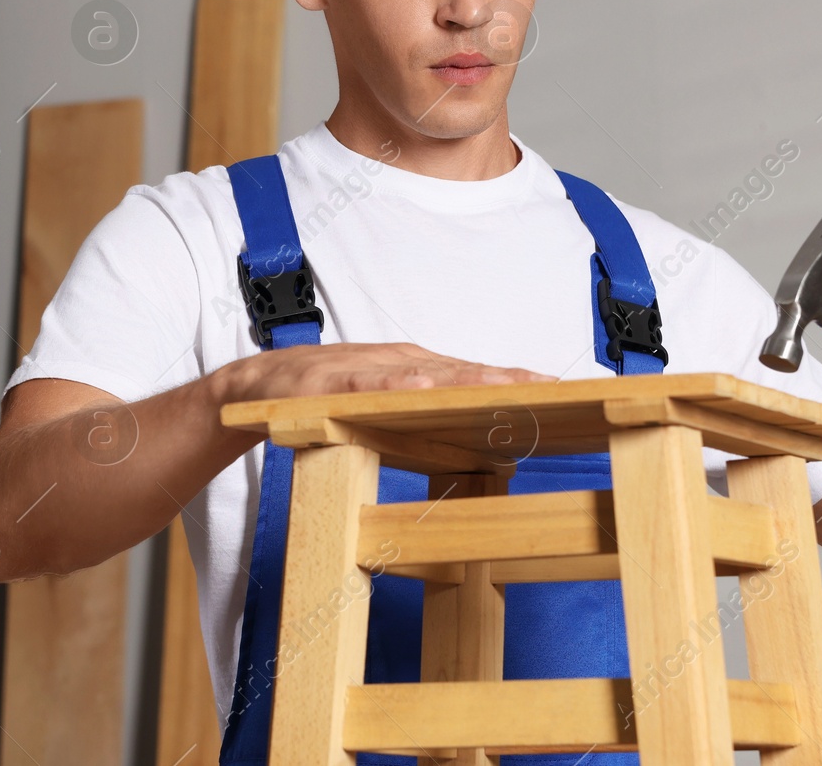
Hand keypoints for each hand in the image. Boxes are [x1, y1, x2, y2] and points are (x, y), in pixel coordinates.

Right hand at [211, 341, 556, 406]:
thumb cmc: (327, 399)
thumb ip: (426, 424)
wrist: (256, 387)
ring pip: (426, 374)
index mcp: (417, 374)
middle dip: (510, 380)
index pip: (477, 379)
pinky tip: (423, 385)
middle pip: (464, 373)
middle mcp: (401, 364)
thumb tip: (485, 456)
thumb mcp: (385, 414)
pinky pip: (370, 383)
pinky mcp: (334, 380)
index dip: (519, 383)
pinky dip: (398, 383)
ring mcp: (369, 369)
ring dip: (468, 380)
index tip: (565, 391)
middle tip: (553, 388)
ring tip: (508, 386)